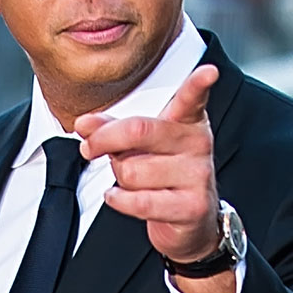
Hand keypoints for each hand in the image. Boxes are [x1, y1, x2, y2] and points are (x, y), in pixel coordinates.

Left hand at [75, 64, 221, 264]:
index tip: (208, 72)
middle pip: (138, 130)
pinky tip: (119, 197)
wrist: (190, 221)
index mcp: (186, 122)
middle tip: (89, 147)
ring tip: (131, 181)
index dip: (198, 85)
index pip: (191, 99)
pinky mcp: (192, 206)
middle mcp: (197, 144)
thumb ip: (111, 130)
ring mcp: (198, 175)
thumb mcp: (137, 146)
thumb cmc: (161, 175)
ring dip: (118, 178)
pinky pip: (139, 201)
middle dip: (104, 140)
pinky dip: (119, 200)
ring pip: (131, 171)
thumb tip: (84, 124)